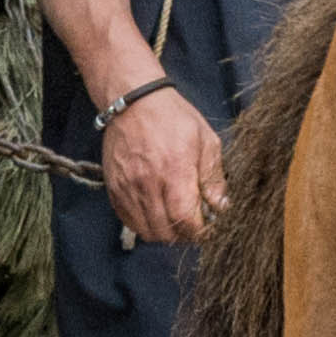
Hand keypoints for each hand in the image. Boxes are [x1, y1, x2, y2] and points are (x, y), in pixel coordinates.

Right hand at [97, 81, 227, 247]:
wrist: (134, 101)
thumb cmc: (172, 117)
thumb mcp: (205, 140)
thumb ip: (214, 177)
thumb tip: (221, 207)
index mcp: (174, 172)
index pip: (186, 222)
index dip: (200, 233)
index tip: (208, 229)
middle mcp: (148, 184)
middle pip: (166, 233)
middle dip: (184, 235)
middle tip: (193, 224)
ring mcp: (127, 188)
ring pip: (147, 231)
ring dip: (164, 233)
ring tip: (175, 219)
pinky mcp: (114, 188)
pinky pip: (129, 221)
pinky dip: (144, 224)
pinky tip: (156, 212)